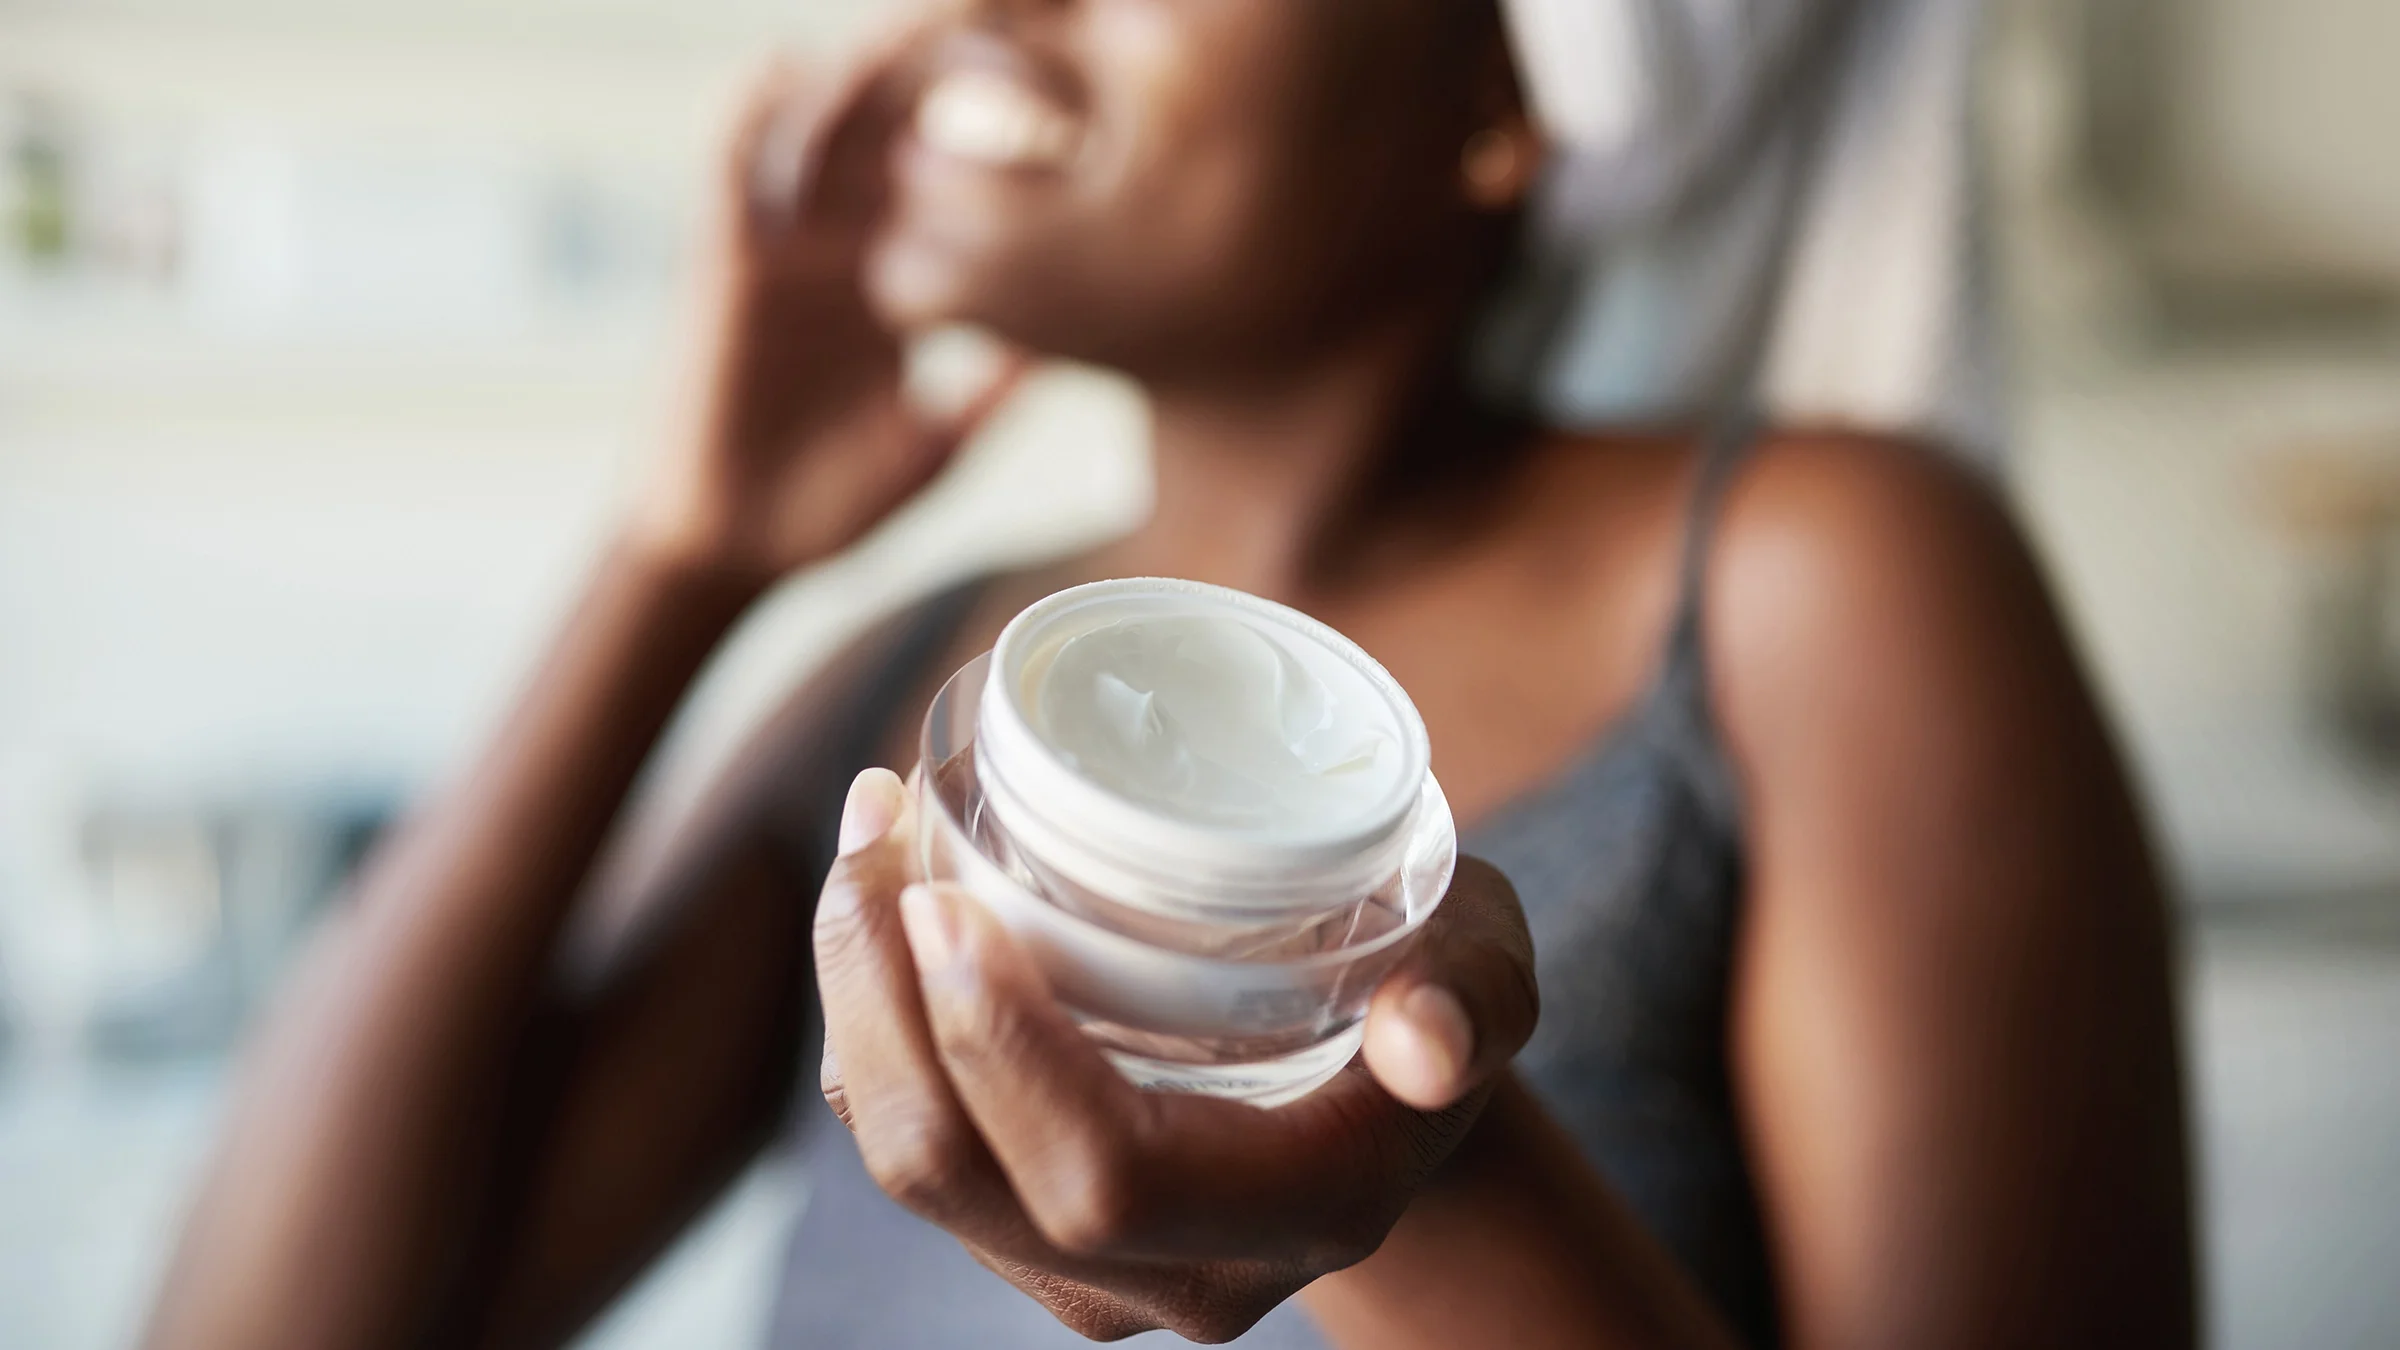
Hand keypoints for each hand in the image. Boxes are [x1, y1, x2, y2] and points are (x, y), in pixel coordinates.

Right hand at [633, 42, 1025, 582]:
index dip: (1012, 139)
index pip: (960, 184)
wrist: (733, 550)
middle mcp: (847, 246)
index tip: (1084, 111)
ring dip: (869, 74)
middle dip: (953, 74)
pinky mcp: (723, 261)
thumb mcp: (938, 447)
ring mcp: (787, 246)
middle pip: (902, 126)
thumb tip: (1075, 353)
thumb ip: (995, 398)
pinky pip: (729, 166)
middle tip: (1019, 49)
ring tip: (922, 35)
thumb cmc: (831, 506)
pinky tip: (793, 67)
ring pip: (827, 125)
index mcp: (903, 281)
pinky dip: (753, 111)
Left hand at [813, 768, 1540, 1342]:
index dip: (1002, 1048)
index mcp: (1294, 1215)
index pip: (1103, 1178)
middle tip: (875, 831)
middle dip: (880, 1002)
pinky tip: (882, 896)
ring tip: (867, 834)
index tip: (945, 895)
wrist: (1393, 1080)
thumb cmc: (1434, 986)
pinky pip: (911, 1143)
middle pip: (963, 1178)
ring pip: (915, 1167)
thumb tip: (1427, 1033)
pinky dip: (870, 1021)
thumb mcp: (1490, 967)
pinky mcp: (1029, 1231)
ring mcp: (1091, 1269)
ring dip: (855, 999)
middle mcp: (1179, 1272)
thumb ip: (1477, 994)